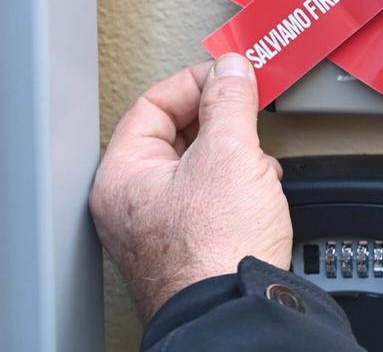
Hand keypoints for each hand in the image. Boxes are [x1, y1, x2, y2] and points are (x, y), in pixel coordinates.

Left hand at [90, 54, 290, 321]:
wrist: (235, 312)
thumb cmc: (216, 250)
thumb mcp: (231, 154)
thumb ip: (229, 102)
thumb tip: (230, 70)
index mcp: (123, 176)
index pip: (153, 103)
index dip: (196, 82)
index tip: (231, 76)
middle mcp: (132, 204)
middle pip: (175, 134)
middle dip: (220, 121)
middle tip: (248, 111)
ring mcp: (159, 228)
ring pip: (197, 167)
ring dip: (234, 155)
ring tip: (257, 161)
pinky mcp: (188, 246)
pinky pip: (210, 198)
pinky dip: (238, 186)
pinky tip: (260, 192)